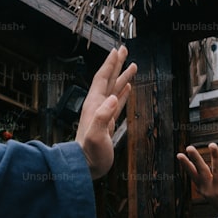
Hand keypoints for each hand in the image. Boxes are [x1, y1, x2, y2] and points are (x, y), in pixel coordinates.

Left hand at [75, 46, 136, 179]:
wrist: (84, 167)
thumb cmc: (89, 155)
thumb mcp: (96, 136)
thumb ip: (103, 117)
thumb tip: (113, 97)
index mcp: (94, 105)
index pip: (103, 79)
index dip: (110, 64)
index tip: (117, 50)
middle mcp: (97, 106)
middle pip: (108, 79)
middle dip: (116, 64)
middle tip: (124, 49)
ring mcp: (102, 114)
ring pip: (114, 89)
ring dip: (122, 77)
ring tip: (132, 65)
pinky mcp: (107, 123)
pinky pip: (116, 103)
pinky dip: (122, 93)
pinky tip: (127, 88)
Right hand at [177, 143, 217, 217]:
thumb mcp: (211, 195)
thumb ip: (206, 185)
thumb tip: (197, 177)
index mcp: (204, 189)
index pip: (193, 174)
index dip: (186, 164)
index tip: (179, 155)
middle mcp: (210, 189)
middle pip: (201, 171)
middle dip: (195, 158)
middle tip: (189, 148)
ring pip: (217, 169)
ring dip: (214, 156)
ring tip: (212, 144)